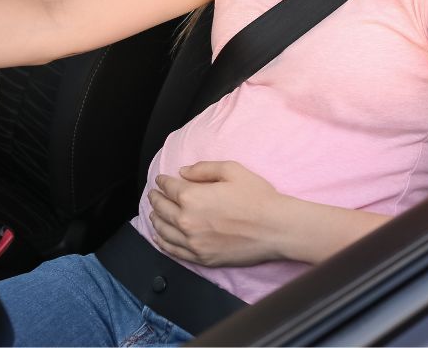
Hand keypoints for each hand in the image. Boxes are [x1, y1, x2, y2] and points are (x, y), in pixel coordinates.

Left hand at [148, 160, 283, 266]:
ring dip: (156, 220)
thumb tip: (183, 172)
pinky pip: (173, 251)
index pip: (169, 188)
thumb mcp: (232, 170)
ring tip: (154, 213)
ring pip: (163, 231)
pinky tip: (160, 237)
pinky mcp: (201, 258)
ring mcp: (193, 242)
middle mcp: (187, 221)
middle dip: (156, 199)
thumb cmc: (256, 196)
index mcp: (192, 197)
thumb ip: (204, 168)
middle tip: (154, 194)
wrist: (274, 228)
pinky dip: (162, 242)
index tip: (161, 179)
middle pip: (162, 209)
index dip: (163, 181)